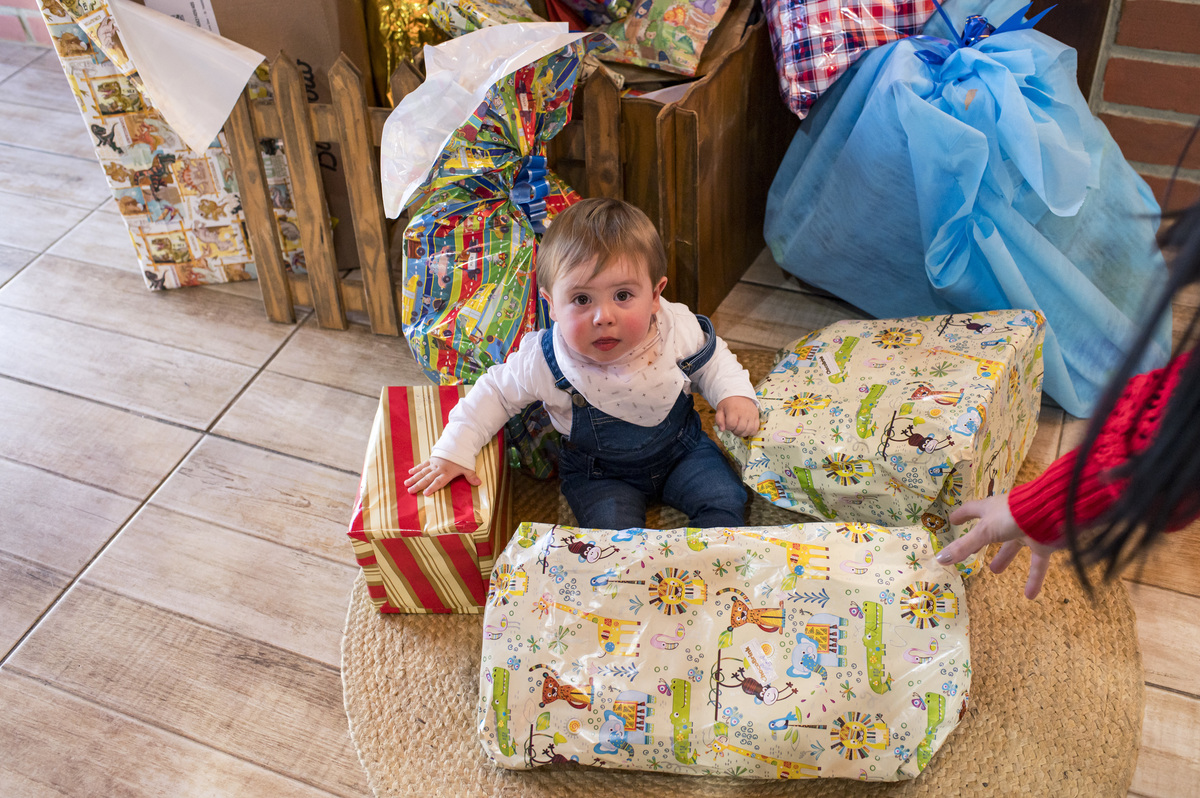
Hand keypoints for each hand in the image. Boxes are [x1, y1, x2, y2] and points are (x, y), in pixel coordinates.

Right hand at [404, 456, 480, 495]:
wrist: (458, 443)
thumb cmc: (463, 457)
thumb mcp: (468, 467)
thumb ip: (471, 476)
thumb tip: (479, 483)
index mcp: (447, 473)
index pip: (438, 482)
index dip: (432, 488)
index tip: (425, 494)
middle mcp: (438, 469)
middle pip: (427, 478)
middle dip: (418, 485)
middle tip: (410, 491)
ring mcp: (434, 464)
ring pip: (422, 472)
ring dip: (414, 478)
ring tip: (406, 483)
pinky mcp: (431, 459)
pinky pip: (423, 464)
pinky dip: (416, 468)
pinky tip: (410, 472)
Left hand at [715, 396, 758, 436]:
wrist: (739, 395)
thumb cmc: (729, 403)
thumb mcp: (720, 409)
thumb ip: (719, 420)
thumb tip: (722, 430)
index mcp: (733, 410)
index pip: (731, 425)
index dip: (728, 427)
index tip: (728, 424)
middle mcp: (744, 412)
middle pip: (740, 429)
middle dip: (735, 431)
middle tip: (733, 428)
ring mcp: (751, 415)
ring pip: (748, 430)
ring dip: (742, 433)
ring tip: (739, 429)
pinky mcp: (756, 416)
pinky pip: (755, 429)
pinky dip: (750, 432)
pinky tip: (746, 429)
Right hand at [937, 495, 1061, 599]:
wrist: (1051, 512)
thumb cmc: (1011, 515)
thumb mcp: (984, 531)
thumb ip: (964, 546)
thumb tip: (939, 559)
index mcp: (991, 509)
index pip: (972, 510)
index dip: (961, 515)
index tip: (953, 519)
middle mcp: (1007, 518)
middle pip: (992, 531)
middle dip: (983, 542)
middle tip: (974, 554)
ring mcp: (1026, 529)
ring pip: (1013, 546)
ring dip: (1005, 558)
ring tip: (995, 571)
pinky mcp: (1042, 542)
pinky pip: (1036, 563)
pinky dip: (1034, 579)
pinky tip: (1029, 595)